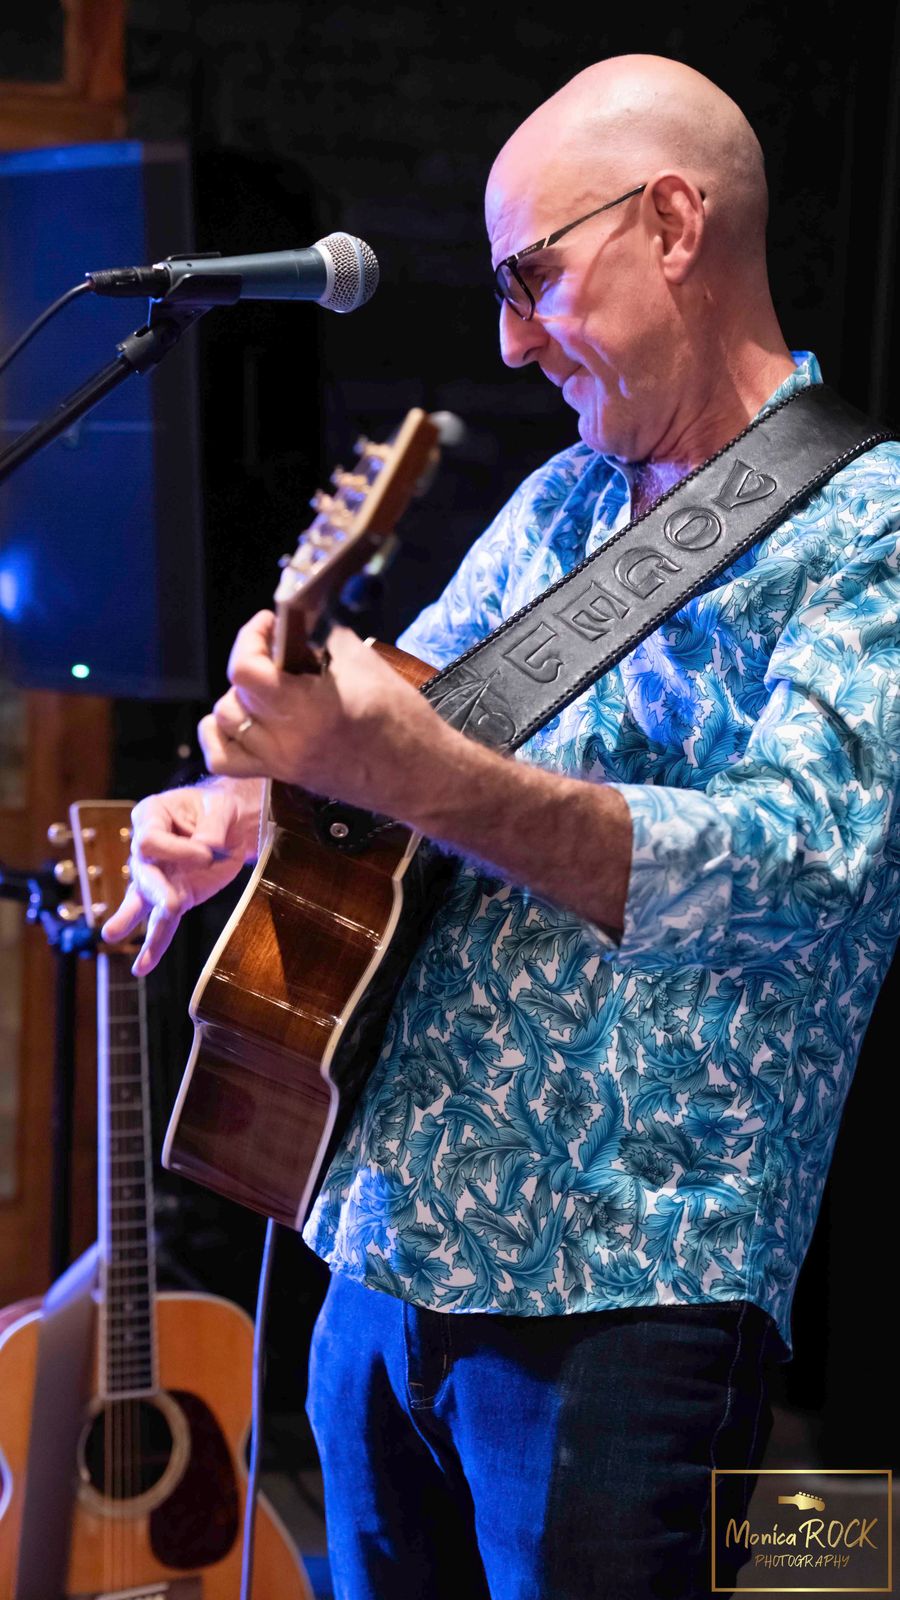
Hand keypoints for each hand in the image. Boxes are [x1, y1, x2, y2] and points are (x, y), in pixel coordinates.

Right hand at [101, 777, 263, 973]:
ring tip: (112, 935)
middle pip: (142, 871)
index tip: (207, 853)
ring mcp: (156, 876)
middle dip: (157, 890)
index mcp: (151, 816)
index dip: (177, 850)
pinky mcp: (175, 896)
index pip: (149, 840)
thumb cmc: (221, 808)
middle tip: (172, 904)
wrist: (233, 823)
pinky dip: (154, 945)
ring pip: (143, 901)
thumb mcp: (221, 808)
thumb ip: (213, 827)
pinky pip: (162, 922)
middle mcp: (146, 849)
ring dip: (134, 921)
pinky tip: (142, 966)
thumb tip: (207, 848)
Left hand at [198, 611, 448, 816]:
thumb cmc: (403, 721)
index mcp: (310, 709)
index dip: (250, 637)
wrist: (419, 775)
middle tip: (278, 654)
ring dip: (239, 697)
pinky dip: (220, 737)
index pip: (246, 671)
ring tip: (268, 687)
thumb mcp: (365, 665)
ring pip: (225, 722)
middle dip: (253, 661)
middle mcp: (288, 739)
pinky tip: (241, 719)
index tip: (267, 624)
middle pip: (236, 692)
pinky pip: (225, 760)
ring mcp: (281, 761)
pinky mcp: (283, 775)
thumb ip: (324, 638)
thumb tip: (301, 619)